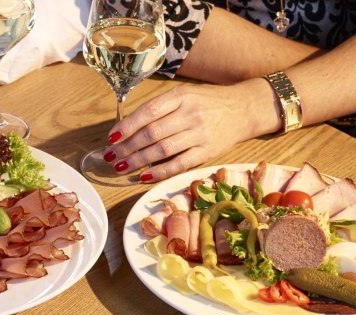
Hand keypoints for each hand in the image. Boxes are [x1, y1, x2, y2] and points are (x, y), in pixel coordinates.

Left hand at [103, 83, 268, 182]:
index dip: (127, 126)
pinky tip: (144, 176)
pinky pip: (179, 164)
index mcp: (180, 97)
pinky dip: (160, 172)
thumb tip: (128, 128)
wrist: (243, 109)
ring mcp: (199, 134)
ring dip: (138, 160)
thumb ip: (160, 109)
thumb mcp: (184, 96)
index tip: (112, 137)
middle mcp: (190, 114)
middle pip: (152, 133)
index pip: (148, 111)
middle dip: (127, 147)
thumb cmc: (208, 103)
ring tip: (121, 167)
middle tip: (111, 157)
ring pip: (162, 150)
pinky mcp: (207, 152)